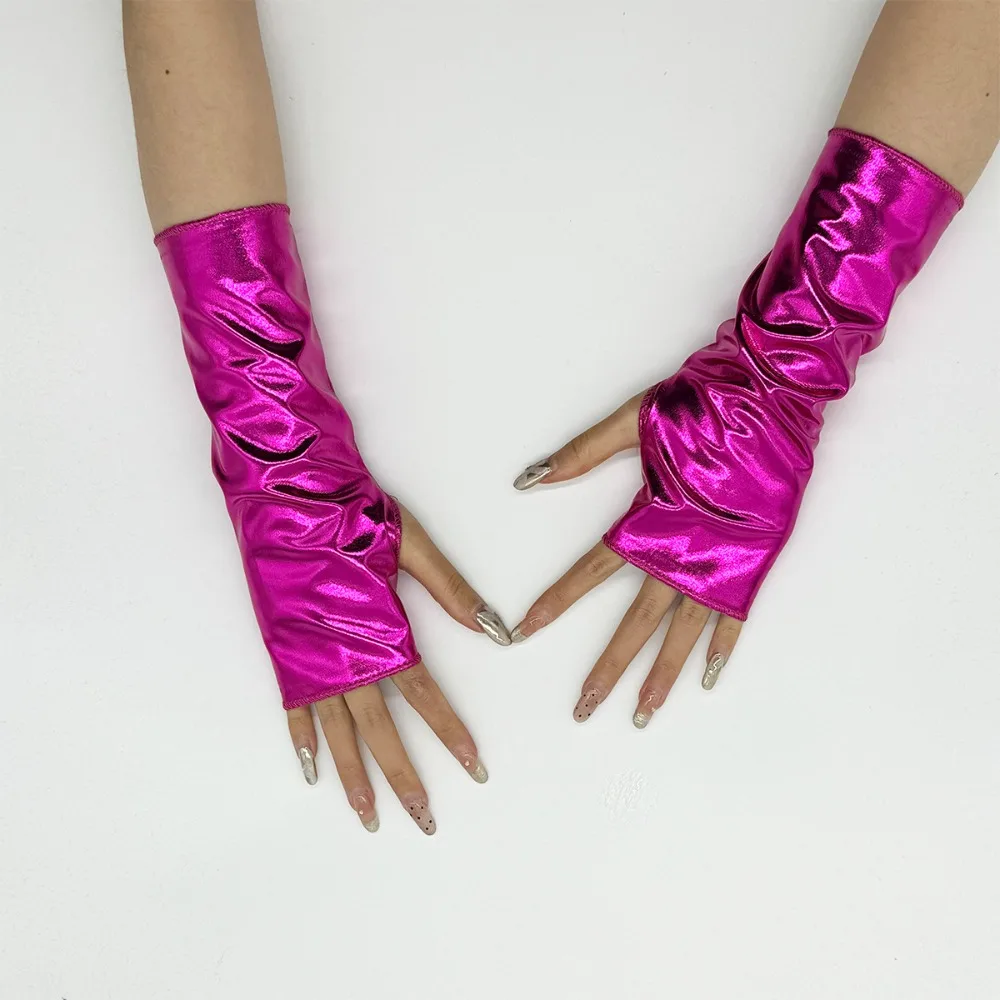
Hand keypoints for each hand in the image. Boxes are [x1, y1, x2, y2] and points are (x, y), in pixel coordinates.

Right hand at [286, 505, 505, 833]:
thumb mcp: (411, 544)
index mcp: (380, 629)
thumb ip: (451, 590)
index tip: (474, 768)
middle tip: (425, 819)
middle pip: (379, 730)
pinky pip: (293, 708)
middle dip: (404, 777)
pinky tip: (310, 771)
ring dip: (354, 776)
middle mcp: (342, 653)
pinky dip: (302, 740)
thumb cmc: (349, 510)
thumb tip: (494, 630)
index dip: (450, 734)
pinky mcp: (283, 650)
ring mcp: (309, 656)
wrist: (286, 490)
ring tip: (369, 817)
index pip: (425, 696)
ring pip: (335, 731)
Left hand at [511, 395, 743, 728]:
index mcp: (652, 517)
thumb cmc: (704, 400)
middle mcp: (687, 549)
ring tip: (642, 714)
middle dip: (609, 667)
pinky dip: (722, 647)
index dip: (557, 601)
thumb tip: (530, 480)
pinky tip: (706, 679)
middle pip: (637, 621)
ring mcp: (725, 559)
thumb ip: (583, 454)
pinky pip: (736, 615)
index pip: (592, 570)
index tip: (525, 631)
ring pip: (685, 632)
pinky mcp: (757, 559)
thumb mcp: (634, 420)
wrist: (775, 391)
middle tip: (585, 707)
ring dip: (662, 675)